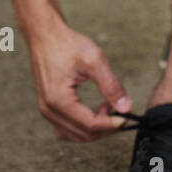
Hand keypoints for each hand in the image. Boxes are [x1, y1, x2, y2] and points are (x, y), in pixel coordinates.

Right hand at [26, 23, 131, 141]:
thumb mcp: (94, 60)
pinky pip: (66, 129)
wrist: (45, 35)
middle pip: (83, 135)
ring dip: (95, 127)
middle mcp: (49, 110)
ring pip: (75, 135)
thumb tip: (126, 108)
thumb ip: (111, 85)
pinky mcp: (48, 108)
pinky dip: (83, 126)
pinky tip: (94, 110)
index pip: (90, 125)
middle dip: (105, 127)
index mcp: (59, 100)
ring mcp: (46, 111)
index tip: (126, 116)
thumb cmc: (67, 44)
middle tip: (119, 109)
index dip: (111, 124)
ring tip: (107, 106)